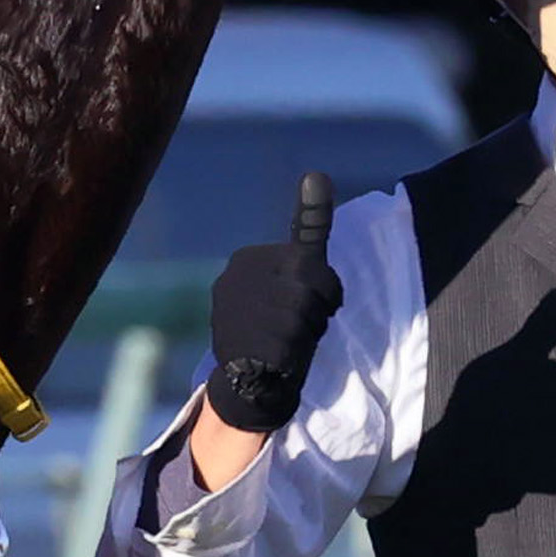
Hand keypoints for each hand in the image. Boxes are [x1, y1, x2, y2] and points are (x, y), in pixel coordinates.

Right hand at [200, 172, 343, 433]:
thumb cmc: (281, 325)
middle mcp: (233, 280)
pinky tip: (276, 361)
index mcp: (246, 260)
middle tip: (298, 329)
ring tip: (284, 345)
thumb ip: (308, 231)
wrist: (247, 384)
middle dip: (318, 313)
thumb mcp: (297, 275)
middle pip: (309, 288)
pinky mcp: (234, 342)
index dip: (324, 292)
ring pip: (301, 317)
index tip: (308, 305)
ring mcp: (231, 310)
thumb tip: (317, 172)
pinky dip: (292, 357)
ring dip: (306, 337)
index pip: (311, 265)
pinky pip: (288, 344)